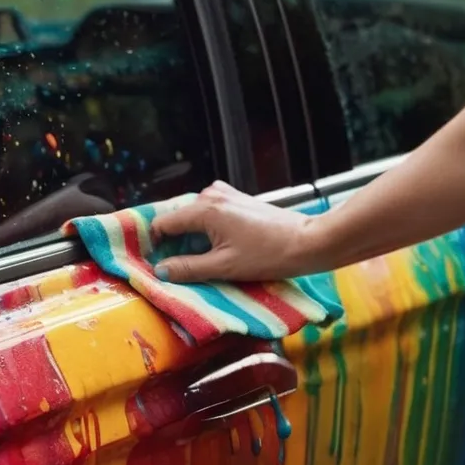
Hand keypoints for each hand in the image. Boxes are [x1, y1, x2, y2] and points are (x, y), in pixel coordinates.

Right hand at [150, 181, 322, 282]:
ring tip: (201, 260)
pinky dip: (206, 230)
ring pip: (192, 217)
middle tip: (179, 267)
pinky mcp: (236, 199)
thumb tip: (160, 271)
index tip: (157, 264)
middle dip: (174, 242)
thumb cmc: (269, 254)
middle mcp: (210, 195)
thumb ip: (188, 268)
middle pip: (177, 219)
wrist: (308, 242)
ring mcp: (224, 194)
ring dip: (191, 237)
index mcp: (204, 209)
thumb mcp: (224, 267)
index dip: (155, 245)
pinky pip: (209, 213)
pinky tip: (218, 247)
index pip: (162, 223)